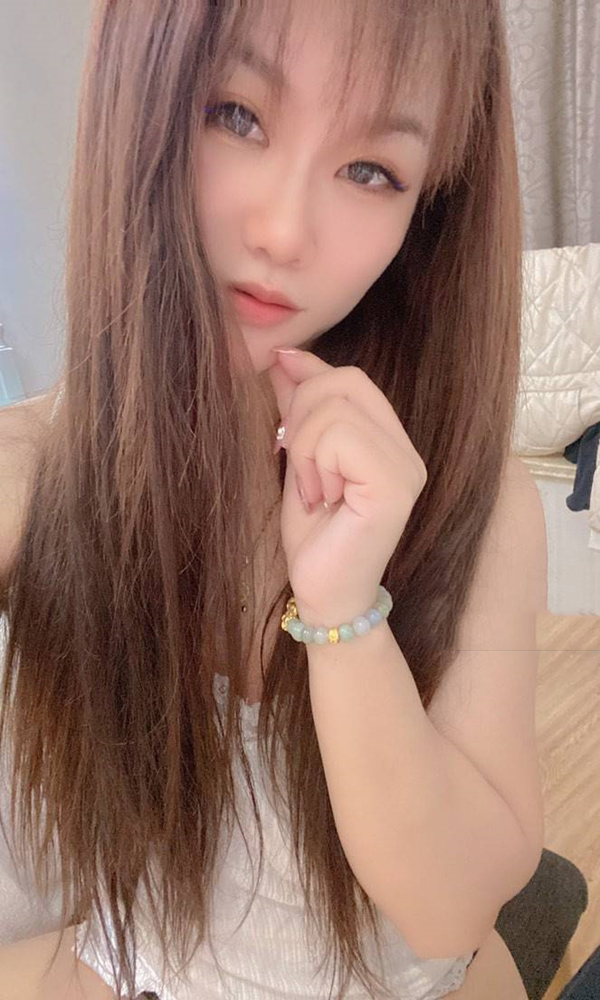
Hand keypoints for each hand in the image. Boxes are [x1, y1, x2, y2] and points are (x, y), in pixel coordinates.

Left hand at [267, 349, 426, 626]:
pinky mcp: (395, 486)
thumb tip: (288, 355)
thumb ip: (301, 409)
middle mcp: (407, 450)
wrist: (323, 595)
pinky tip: (322, 500)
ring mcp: (406, 468)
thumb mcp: (301, 460)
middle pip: (344, 381)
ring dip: (304, 449)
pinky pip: (340, 438)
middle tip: (301, 470)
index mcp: (389, 441)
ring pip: (336, 408)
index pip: (350, 378)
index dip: (308, 382)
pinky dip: (314, 465)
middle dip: (301, 417)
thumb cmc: (314, 536)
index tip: (282, 420)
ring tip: (314, 491)